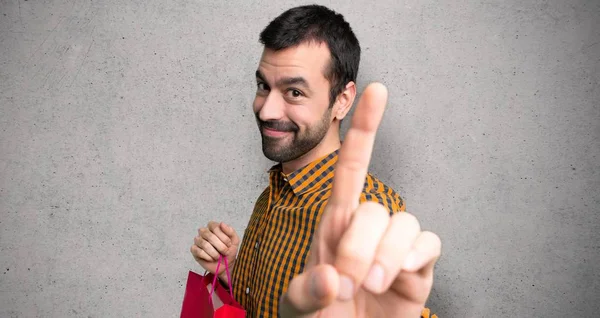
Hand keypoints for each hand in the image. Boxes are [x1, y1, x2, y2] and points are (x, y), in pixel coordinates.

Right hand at [190, 221, 239, 282]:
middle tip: (225, 252)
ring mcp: (198, 241)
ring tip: (218, 256)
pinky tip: (211, 259)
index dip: (223, 236)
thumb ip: (230, 231)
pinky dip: (207, 256)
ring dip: (214, 252)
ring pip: (204, 244)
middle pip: (208, 235)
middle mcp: (204, 232)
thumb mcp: (234, 240)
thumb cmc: (229, 251)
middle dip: (220, 246)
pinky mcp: (194, 250)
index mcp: (213, 227)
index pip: (214, 226)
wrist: (226, 265)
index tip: (229, 244)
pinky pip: (198, 251)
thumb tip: (222, 224)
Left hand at [279, 83, 441, 316]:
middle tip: (346, 284)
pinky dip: (416, 257)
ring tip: (370, 285)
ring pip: (404, 222)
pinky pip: (430, 244)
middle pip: (373, 207)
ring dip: (386, 256)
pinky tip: (401, 275)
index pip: (351, 166)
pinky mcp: (418, 267)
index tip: (375, 88)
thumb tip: (333, 277)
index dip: (364, 128)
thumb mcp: (298, 306)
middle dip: (357, 247)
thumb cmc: (320, 316)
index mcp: (336, 223)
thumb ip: (307, 292)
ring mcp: (394, 246)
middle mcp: (367, 227)